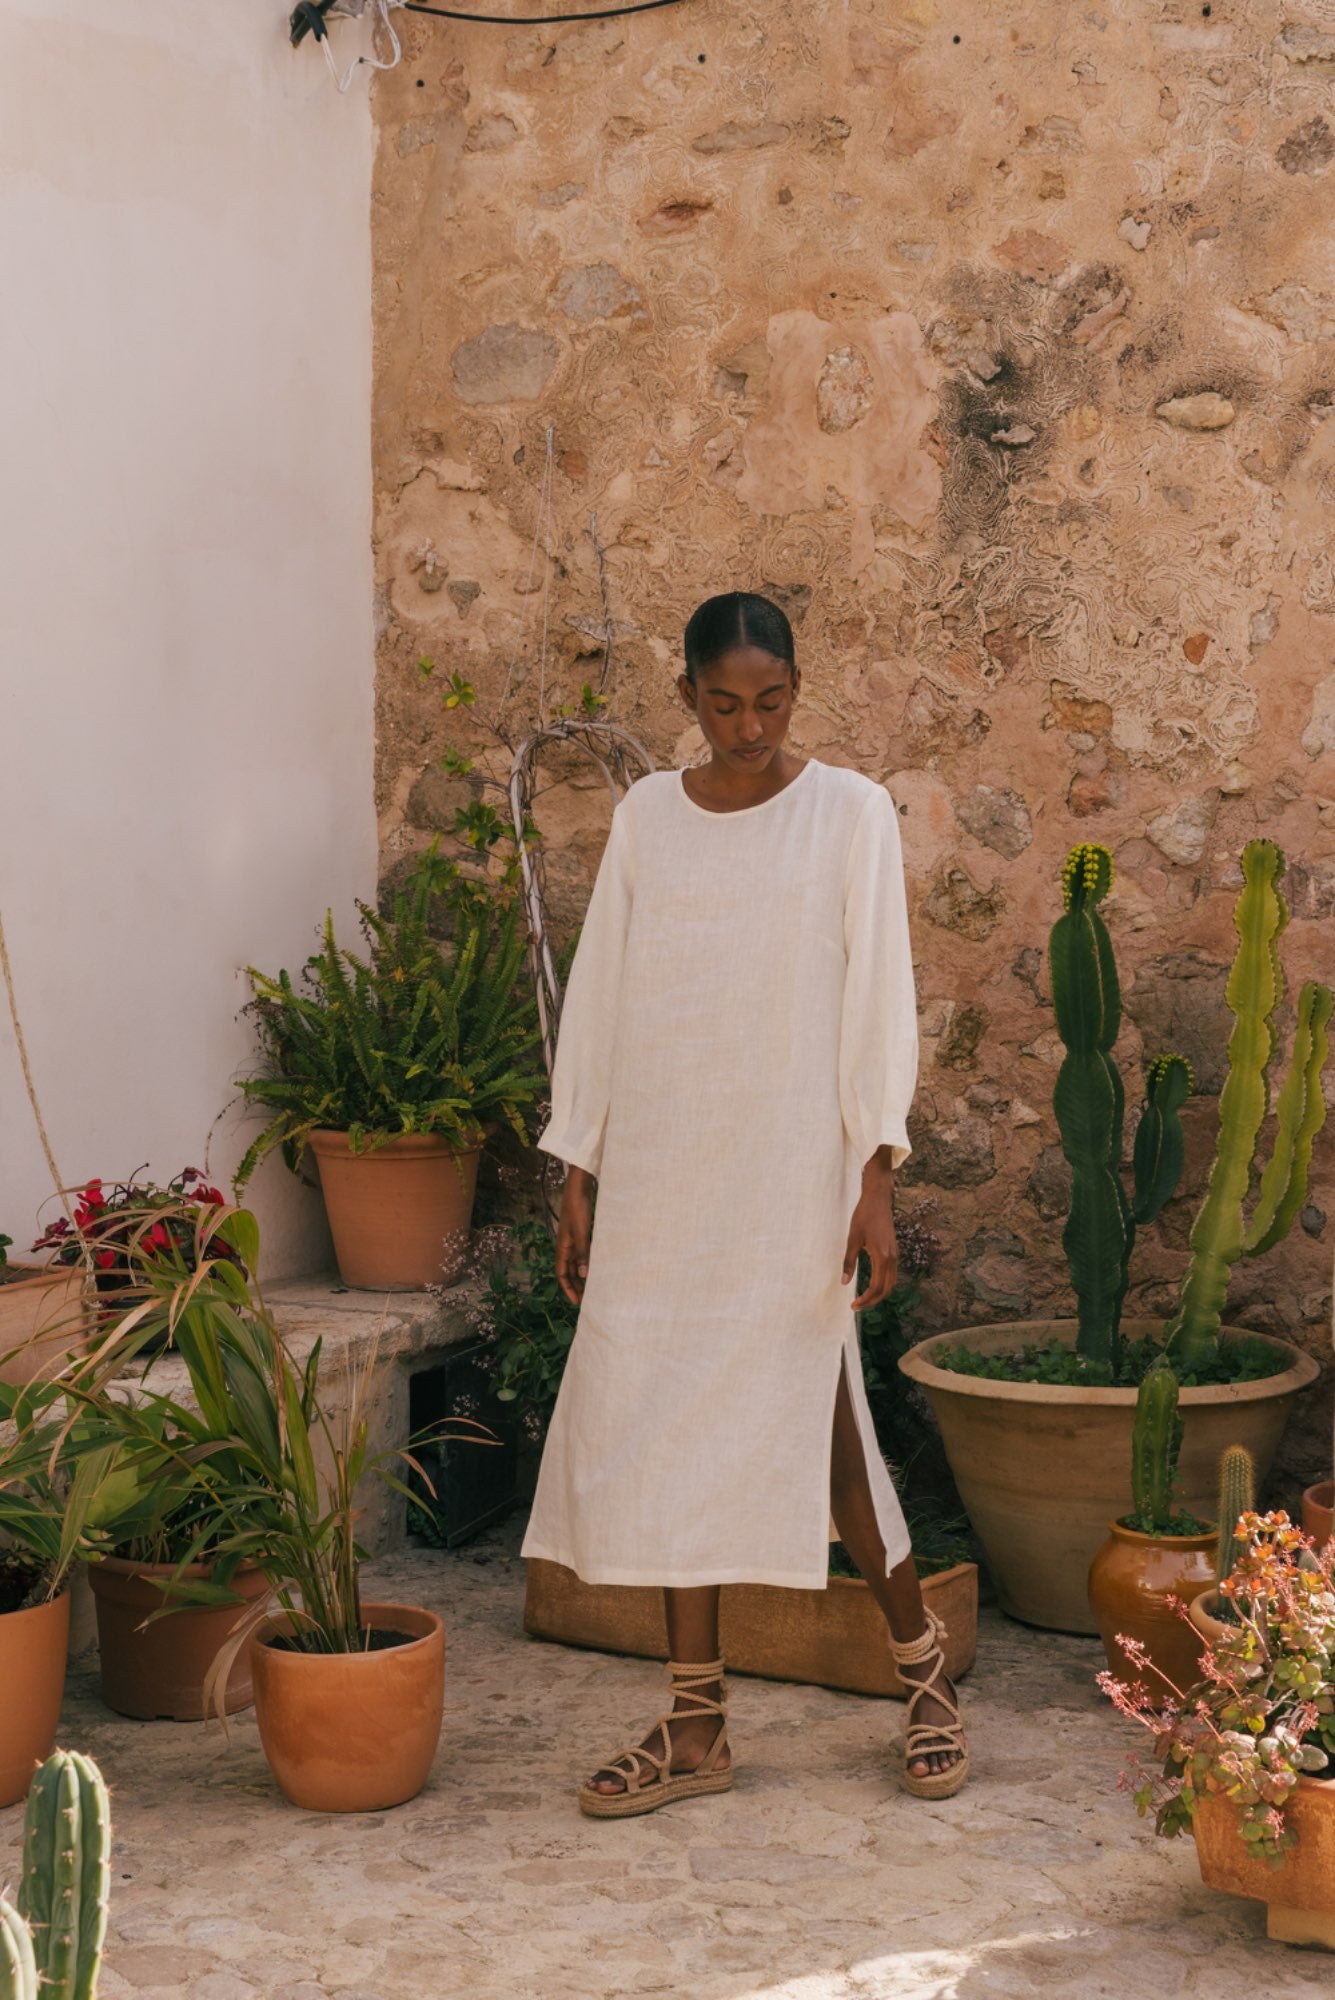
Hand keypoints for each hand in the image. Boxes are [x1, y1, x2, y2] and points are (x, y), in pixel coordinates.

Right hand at [554, 1168, 594, 1304]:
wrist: (578, 1189)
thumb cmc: (577, 1210)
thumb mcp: (581, 1233)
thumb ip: (583, 1253)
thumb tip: (585, 1276)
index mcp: (562, 1248)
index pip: (562, 1274)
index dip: (568, 1289)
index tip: (577, 1302)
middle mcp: (566, 1247)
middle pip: (569, 1272)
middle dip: (576, 1286)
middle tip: (587, 1299)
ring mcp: (573, 1240)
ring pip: (577, 1263)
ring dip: (583, 1275)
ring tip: (594, 1287)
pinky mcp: (581, 1234)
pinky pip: (583, 1253)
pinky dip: (589, 1262)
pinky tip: (598, 1267)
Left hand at [842, 1150, 898, 1310]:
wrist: (879, 1199)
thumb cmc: (864, 1216)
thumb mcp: (852, 1238)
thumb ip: (849, 1261)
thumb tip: (844, 1282)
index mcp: (882, 1257)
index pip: (876, 1288)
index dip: (865, 1300)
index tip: (853, 1306)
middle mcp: (892, 1258)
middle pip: (886, 1290)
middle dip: (873, 1301)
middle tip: (857, 1306)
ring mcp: (895, 1255)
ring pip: (891, 1283)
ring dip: (879, 1294)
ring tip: (864, 1299)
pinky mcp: (895, 1251)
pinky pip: (892, 1274)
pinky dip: (884, 1284)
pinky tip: (872, 1284)